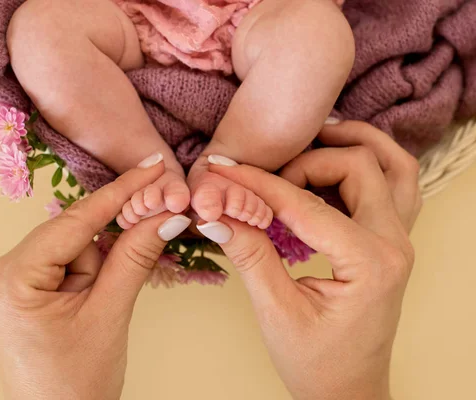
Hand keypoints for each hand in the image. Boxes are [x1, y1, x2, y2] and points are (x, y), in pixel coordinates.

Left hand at [0, 156, 190, 399]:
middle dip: (110, 243)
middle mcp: (1, 273)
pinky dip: (89, 271)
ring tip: (100, 308)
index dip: (120, 192)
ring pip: (72, 247)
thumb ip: (136, 257)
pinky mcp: (21, 289)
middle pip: (73, 232)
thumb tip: (167, 214)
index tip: (151, 166)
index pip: (76, 222)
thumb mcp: (110, 314)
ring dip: (99, 266)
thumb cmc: (76, 383)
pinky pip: (64, 262)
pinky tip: (96, 298)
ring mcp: (8, 281)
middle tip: (152, 228)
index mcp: (12, 279)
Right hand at [200, 121, 421, 399]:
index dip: (257, 183)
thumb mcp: (276, 311)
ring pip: (392, 165)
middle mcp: (394, 244)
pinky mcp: (392, 241)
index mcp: (369, 263)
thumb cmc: (316, 361)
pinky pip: (395, 185)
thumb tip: (214, 211)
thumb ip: (249, 254)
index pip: (305, 204)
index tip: (222, 171)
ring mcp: (400, 240)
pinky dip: (367, 164)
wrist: (348, 390)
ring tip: (309, 141)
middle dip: (306, 161)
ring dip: (352, 146)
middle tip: (265, 178)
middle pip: (360, 165)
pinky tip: (329, 168)